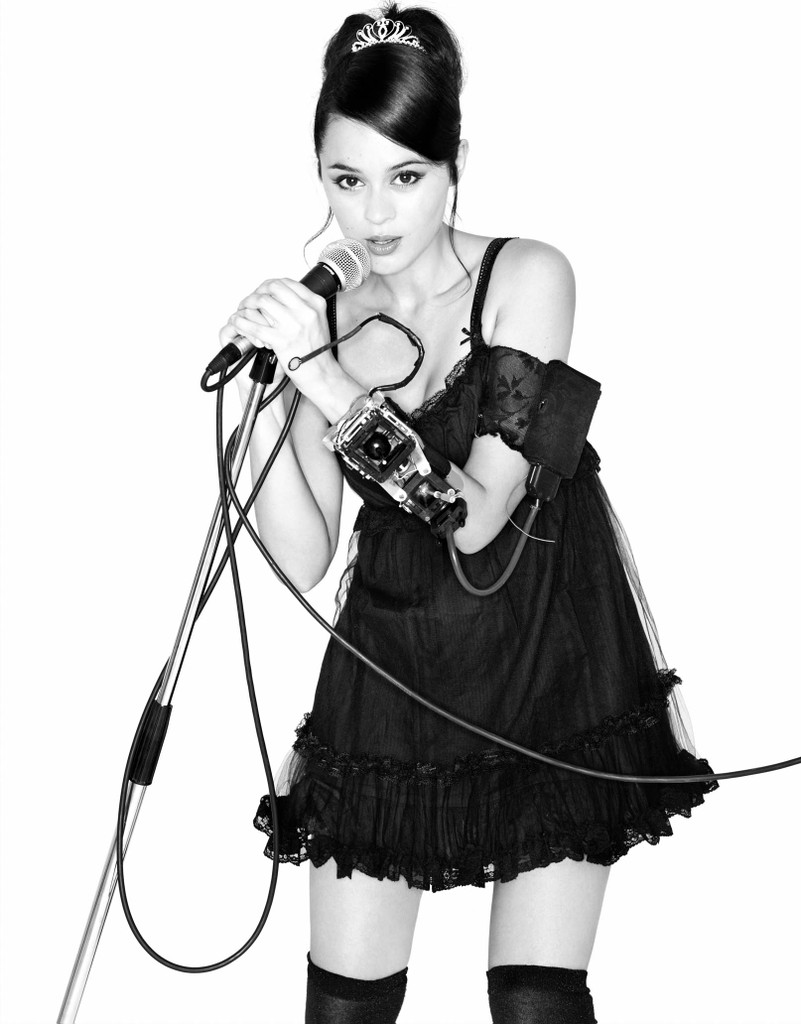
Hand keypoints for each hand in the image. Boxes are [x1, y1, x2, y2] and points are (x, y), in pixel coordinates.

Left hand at [221, 278, 333, 395]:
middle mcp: (306, 311)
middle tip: (251, 301)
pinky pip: (255, 325)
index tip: (263, 291)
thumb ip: (302, 306)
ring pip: (262, 301)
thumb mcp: (317, 321)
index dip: (269, 285)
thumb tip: (280, 296)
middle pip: (273, 287)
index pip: (286, 282)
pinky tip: (239, 324)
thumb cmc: (318, 352)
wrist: (322, 375)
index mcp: (315, 304)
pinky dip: (242, 322)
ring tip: (244, 312)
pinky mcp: (281, 341)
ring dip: (248, 304)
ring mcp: (293, 325)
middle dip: (257, 292)